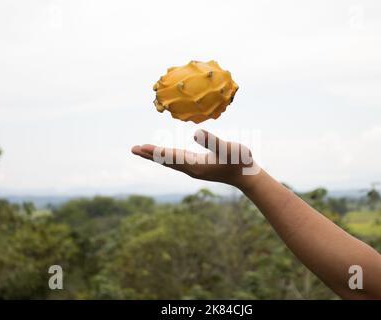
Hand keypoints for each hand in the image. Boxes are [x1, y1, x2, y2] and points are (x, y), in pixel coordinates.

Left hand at [131, 129, 261, 189]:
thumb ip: (212, 141)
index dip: (156, 151)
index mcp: (195, 165)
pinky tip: (165, 154)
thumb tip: (196, 132)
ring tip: (143, 151)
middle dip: (150, 154)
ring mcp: (194, 169)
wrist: (247, 176)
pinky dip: (167, 157)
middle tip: (133, 149)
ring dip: (156, 156)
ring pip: (170, 162)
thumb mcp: (227, 148)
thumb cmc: (240, 161)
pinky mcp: (198, 167)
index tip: (141, 147)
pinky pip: (177, 162)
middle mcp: (191, 169)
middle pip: (166, 161)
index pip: (171, 157)